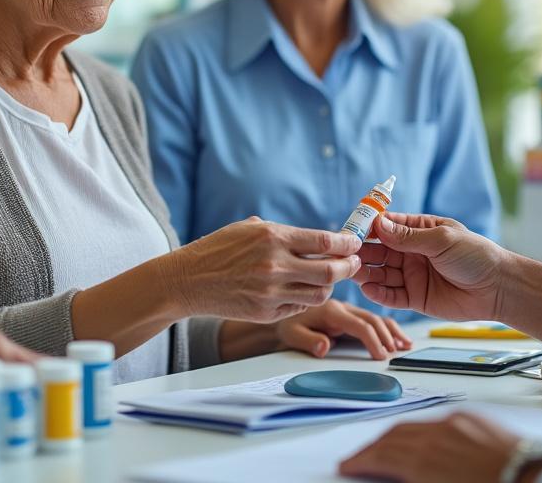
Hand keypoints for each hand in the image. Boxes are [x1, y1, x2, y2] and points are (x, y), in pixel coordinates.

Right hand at [163, 217, 361, 322]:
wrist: (188, 280)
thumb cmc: (218, 249)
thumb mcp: (248, 228)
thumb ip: (282, 233)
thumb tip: (315, 238)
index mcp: (272, 237)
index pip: (324, 242)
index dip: (346, 244)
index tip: (353, 243)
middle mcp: (275, 265)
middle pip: (330, 271)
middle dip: (348, 267)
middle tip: (353, 263)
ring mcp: (271, 292)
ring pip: (320, 294)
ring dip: (330, 286)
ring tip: (328, 278)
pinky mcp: (266, 313)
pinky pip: (299, 307)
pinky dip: (305, 299)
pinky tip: (301, 290)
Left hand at [274, 300, 412, 359]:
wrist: (281, 310)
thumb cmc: (287, 324)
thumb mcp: (291, 335)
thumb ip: (308, 340)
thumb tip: (325, 347)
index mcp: (331, 310)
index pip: (358, 325)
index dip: (372, 340)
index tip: (381, 356)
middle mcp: (342, 307)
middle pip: (371, 319)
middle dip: (386, 336)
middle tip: (397, 353)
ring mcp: (347, 309)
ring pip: (375, 317)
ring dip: (391, 330)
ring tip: (405, 345)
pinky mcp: (349, 314)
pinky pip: (371, 319)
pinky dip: (386, 328)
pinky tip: (397, 338)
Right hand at [339, 412, 520, 482]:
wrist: (538, 479)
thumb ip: (414, 479)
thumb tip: (398, 476)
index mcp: (425, 462)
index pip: (380, 457)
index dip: (360, 461)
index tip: (348, 466)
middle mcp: (436, 437)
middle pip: (391, 437)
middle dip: (372, 448)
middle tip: (359, 458)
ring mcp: (454, 423)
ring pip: (411, 425)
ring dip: (393, 436)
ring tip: (384, 449)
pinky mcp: (472, 418)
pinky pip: (435, 419)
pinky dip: (420, 428)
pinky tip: (419, 437)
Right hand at [351, 213, 507, 320]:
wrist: (497, 288)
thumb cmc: (475, 256)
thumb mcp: (442, 240)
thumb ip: (408, 237)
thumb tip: (379, 225)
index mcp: (419, 232)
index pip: (387, 227)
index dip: (368, 228)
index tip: (351, 230)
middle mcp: (411, 253)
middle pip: (379, 251)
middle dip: (362, 252)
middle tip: (345, 254)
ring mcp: (412, 275)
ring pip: (381, 273)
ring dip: (366, 272)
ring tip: (352, 272)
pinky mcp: (414, 297)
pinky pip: (391, 295)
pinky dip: (378, 293)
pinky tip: (368, 288)